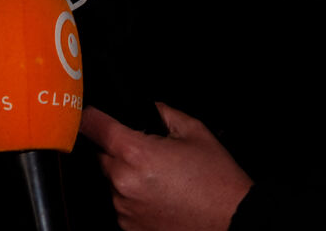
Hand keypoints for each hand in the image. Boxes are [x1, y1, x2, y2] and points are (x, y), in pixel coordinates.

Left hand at [79, 103, 251, 230]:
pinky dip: (134, 199)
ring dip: (126, 176)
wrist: (236, 222)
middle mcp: (123, 181)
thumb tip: (148, 108)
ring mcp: (125, 207)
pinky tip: (159, 198)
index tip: (89, 116)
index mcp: (135, 152)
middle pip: (102, 155)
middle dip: (118, 151)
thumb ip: (163, 113)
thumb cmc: (218, 182)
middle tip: (147, 155)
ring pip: (112, 181)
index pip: (93, 126)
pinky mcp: (130, 227)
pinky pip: (122, 204)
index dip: (90, 117)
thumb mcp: (195, 133)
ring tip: (159, 181)